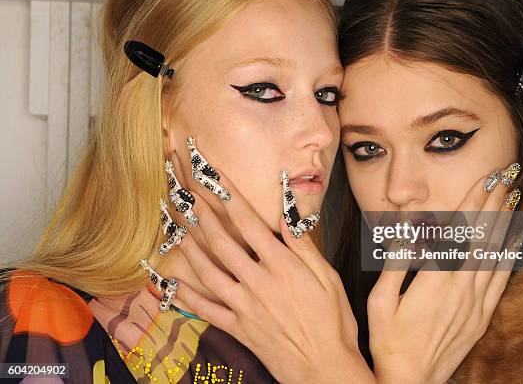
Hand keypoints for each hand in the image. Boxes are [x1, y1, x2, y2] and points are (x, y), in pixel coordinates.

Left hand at [169, 160, 374, 383]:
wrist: (325, 369)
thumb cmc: (333, 323)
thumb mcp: (329, 279)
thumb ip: (304, 246)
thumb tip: (287, 214)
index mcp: (283, 267)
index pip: (249, 222)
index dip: (228, 195)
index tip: (214, 175)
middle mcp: (258, 283)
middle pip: (222, 241)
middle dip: (201, 212)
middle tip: (185, 190)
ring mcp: (244, 307)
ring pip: (207, 271)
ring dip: (188, 244)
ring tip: (175, 223)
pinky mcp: (238, 328)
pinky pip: (205, 309)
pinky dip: (185, 294)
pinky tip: (171, 279)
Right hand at [368, 169, 522, 383]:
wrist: (412, 380)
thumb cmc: (390, 341)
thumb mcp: (380, 300)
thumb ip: (395, 262)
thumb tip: (404, 229)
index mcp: (435, 279)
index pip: (459, 231)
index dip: (473, 202)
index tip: (484, 179)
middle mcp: (461, 286)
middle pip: (482, 235)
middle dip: (494, 202)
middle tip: (505, 175)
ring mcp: (475, 302)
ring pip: (495, 253)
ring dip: (504, 222)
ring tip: (513, 196)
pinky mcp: (481, 315)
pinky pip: (500, 279)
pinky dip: (509, 255)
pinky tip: (514, 239)